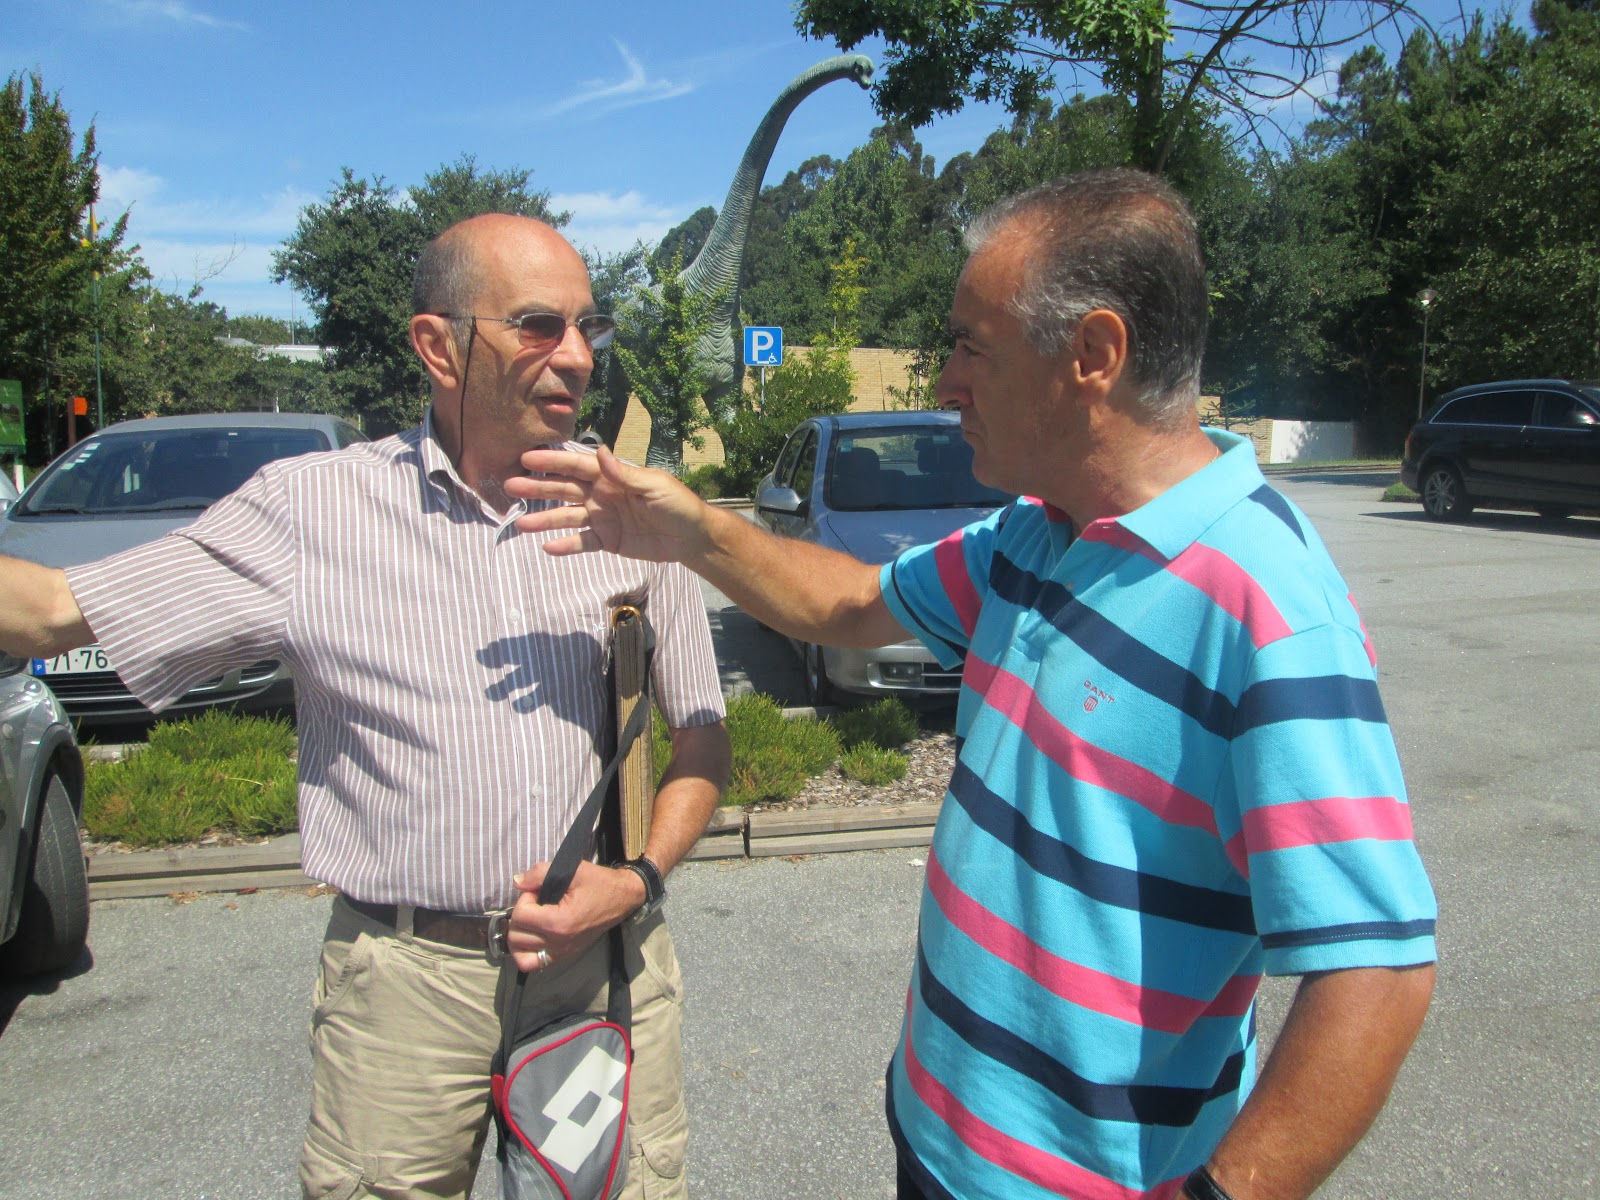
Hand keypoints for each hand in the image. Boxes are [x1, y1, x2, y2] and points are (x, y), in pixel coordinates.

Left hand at [503, 860, 646, 973]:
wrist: (622, 898)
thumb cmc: (598, 883)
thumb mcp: (572, 870)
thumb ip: (540, 873)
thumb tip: (517, 881)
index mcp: (559, 922)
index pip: (520, 916)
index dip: (524, 898)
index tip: (537, 891)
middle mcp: (558, 942)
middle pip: (516, 936)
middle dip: (520, 916)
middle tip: (535, 903)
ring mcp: (560, 952)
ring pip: (519, 953)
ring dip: (519, 934)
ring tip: (531, 919)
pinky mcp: (563, 956)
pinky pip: (532, 964)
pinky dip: (525, 952)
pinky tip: (532, 936)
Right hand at [506, 446, 713, 562]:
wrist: (691, 537)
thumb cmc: (677, 504)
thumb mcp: (654, 485)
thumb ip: (624, 474)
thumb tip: (600, 452)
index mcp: (612, 476)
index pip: (577, 466)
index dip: (553, 462)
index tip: (527, 458)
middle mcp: (602, 494)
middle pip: (564, 490)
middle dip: (539, 487)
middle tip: (511, 486)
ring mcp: (602, 518)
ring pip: (567, 517)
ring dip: (545, 519)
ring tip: (521, 522)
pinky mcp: (608, 540)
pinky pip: (582, 542)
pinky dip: (565, 545)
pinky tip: (547, 546)